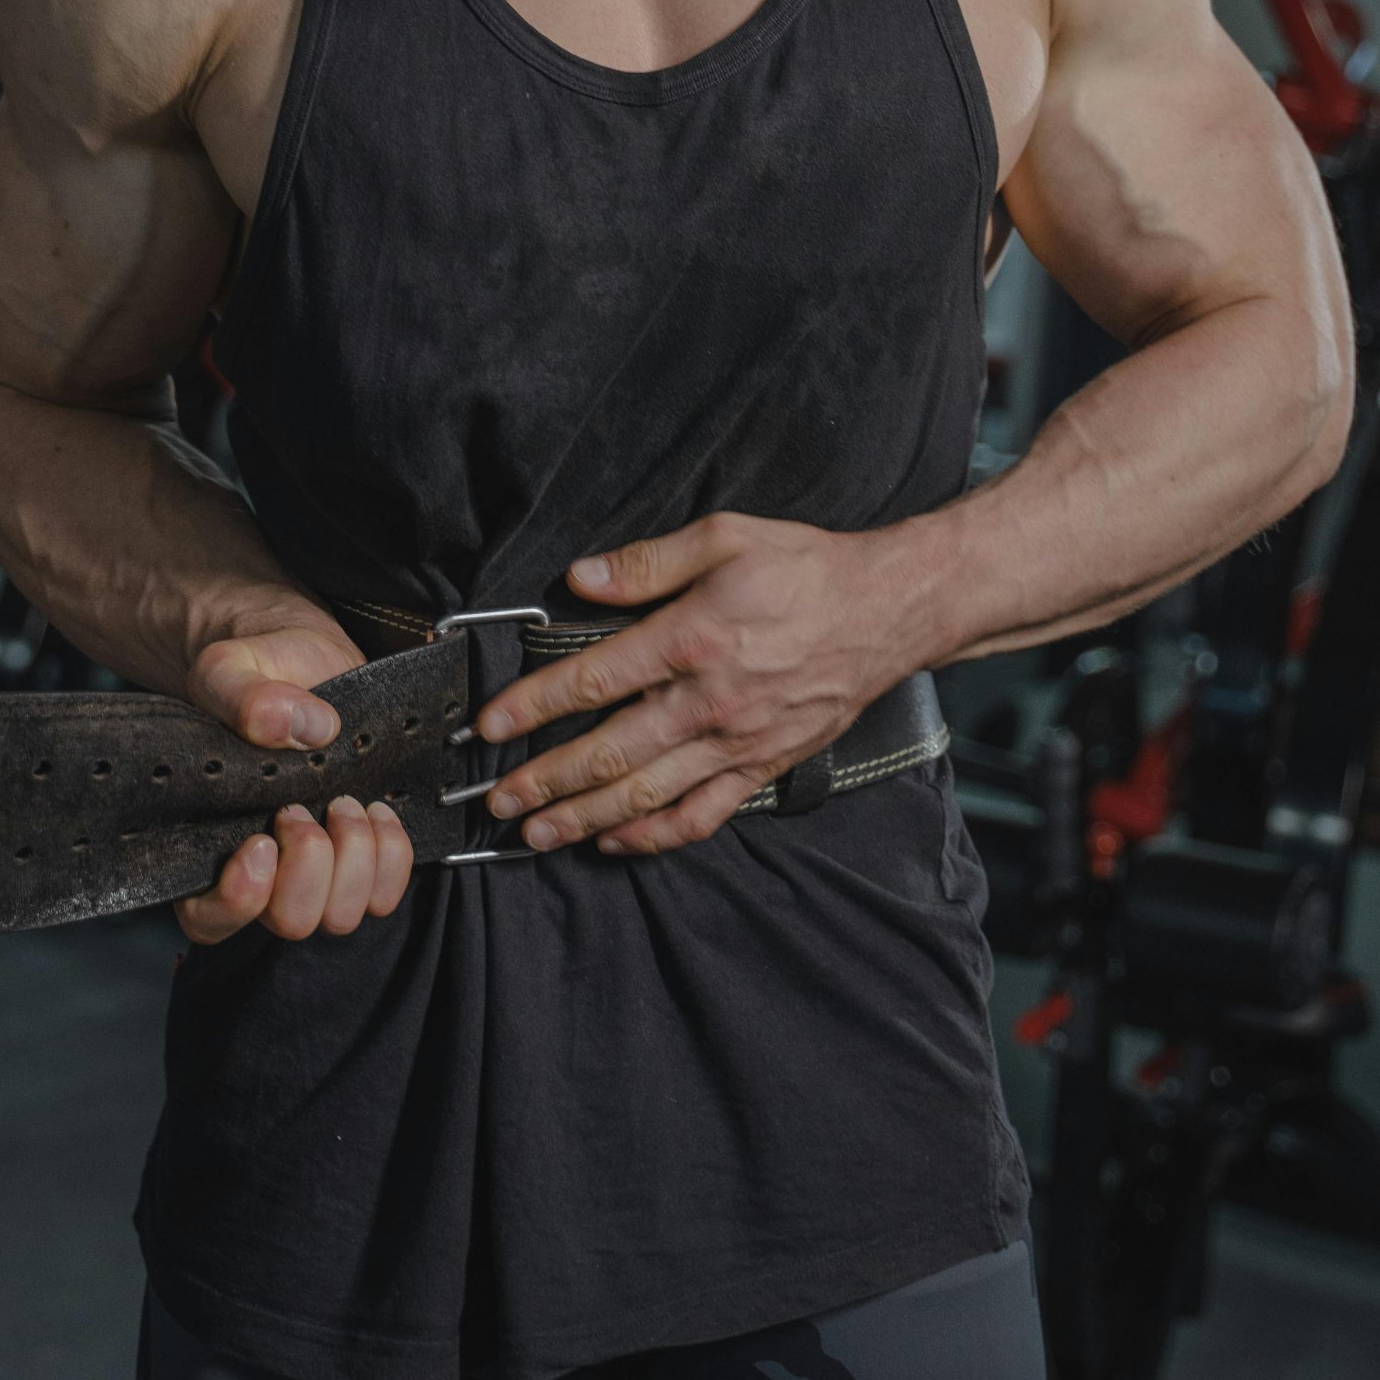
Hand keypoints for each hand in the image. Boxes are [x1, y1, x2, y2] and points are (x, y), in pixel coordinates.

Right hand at [175, 614, 413, 941]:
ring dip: (353, 858)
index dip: (238, 900)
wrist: (299, 659)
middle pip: (289, 921)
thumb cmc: (254, 670)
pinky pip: (386, 893)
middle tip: (306, 806)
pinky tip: (377, 811)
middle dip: (309, 865)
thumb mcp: (230, 667)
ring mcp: (315, 869)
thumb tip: (299, 726)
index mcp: (205, 843)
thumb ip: (244, 695)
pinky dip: (391, 855)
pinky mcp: (361, 856)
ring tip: (346, 800)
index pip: (208, 918)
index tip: (261, 841)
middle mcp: (261, 873)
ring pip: (340, 915)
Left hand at [475, 512, 924, 857]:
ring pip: (647, 794)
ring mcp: (737, 743)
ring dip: (585, 819)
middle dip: (545, 781)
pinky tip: (617, 842)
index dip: (535, 705)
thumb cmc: (806, 568)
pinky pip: (701, 815)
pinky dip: (654, 836)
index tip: (490, 724)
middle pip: (609, 752)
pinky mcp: (763, 767)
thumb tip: (579, 578)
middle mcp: (710, 701)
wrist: (889, 610)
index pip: (594, 680)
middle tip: (498, 800)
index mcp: (693, 639)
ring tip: (537, 835)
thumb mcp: (724, 537)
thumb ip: (646, 563)